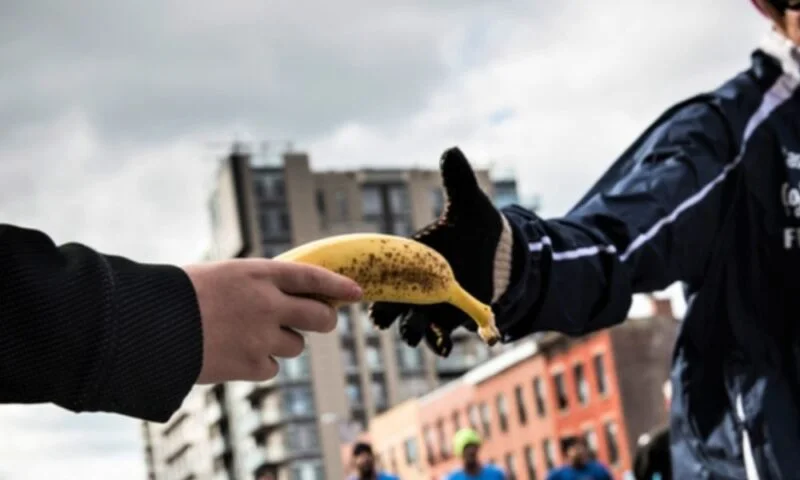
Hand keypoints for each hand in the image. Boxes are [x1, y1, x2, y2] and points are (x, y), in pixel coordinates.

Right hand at [185, 258, 362, 382]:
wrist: (148, 325)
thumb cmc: (180, 296)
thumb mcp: (222, 275)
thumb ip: (256, 283)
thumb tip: (287, 296)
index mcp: (259, 272)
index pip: (312, 276)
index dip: (338, 285)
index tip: (356, 292)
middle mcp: (268, 302)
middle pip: (319, 316)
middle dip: (324, 319)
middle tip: (319, 320)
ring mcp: (261, 335)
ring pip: (296, 345)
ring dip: (282, 342)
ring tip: (248, 335)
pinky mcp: (250, 365)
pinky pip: (272, 367)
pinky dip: (260, 364)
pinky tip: (235, 354)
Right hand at [368, 147, 513, 355]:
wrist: (501, 255)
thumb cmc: (478, 228)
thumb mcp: (470, 205)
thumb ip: (458, 182)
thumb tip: (451, 150)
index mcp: (409, 260)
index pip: (384, 274)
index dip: (375, 284)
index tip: (371, 293)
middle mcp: (412, 287)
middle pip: (391, 307)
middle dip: (389, 315)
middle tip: (387, 320)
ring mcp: (429, 307)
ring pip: (413, 328)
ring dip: (416, 333)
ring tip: (424, 335)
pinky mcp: (449, 321)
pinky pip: (441, 338)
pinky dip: (443, 344)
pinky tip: (449, 346)